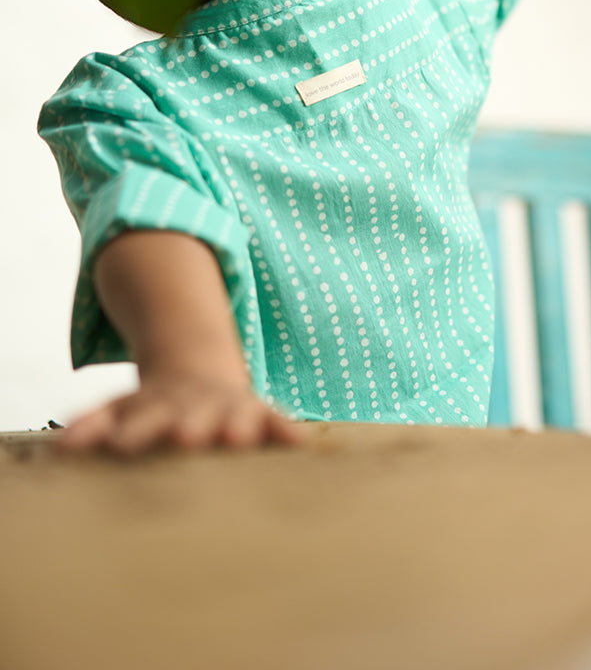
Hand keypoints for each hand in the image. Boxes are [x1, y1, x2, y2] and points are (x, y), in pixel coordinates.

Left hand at [57, 374, 303, 454]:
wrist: (198, 372)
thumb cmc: (154, 407)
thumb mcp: (122, 408)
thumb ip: (94, 425)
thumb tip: (61, 448)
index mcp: (159, 405)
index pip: (143, 416)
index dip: (134, 430)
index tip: (123, 446)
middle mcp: (196, 405)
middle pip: (191, 413)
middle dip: (190, 424)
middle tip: (186, 438)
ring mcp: (229, 407)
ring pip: (234, 413)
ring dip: (237, 424)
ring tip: (239, 437)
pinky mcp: (259, 414)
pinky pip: (275, 421)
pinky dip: (285, 430)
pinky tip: (299, 445)